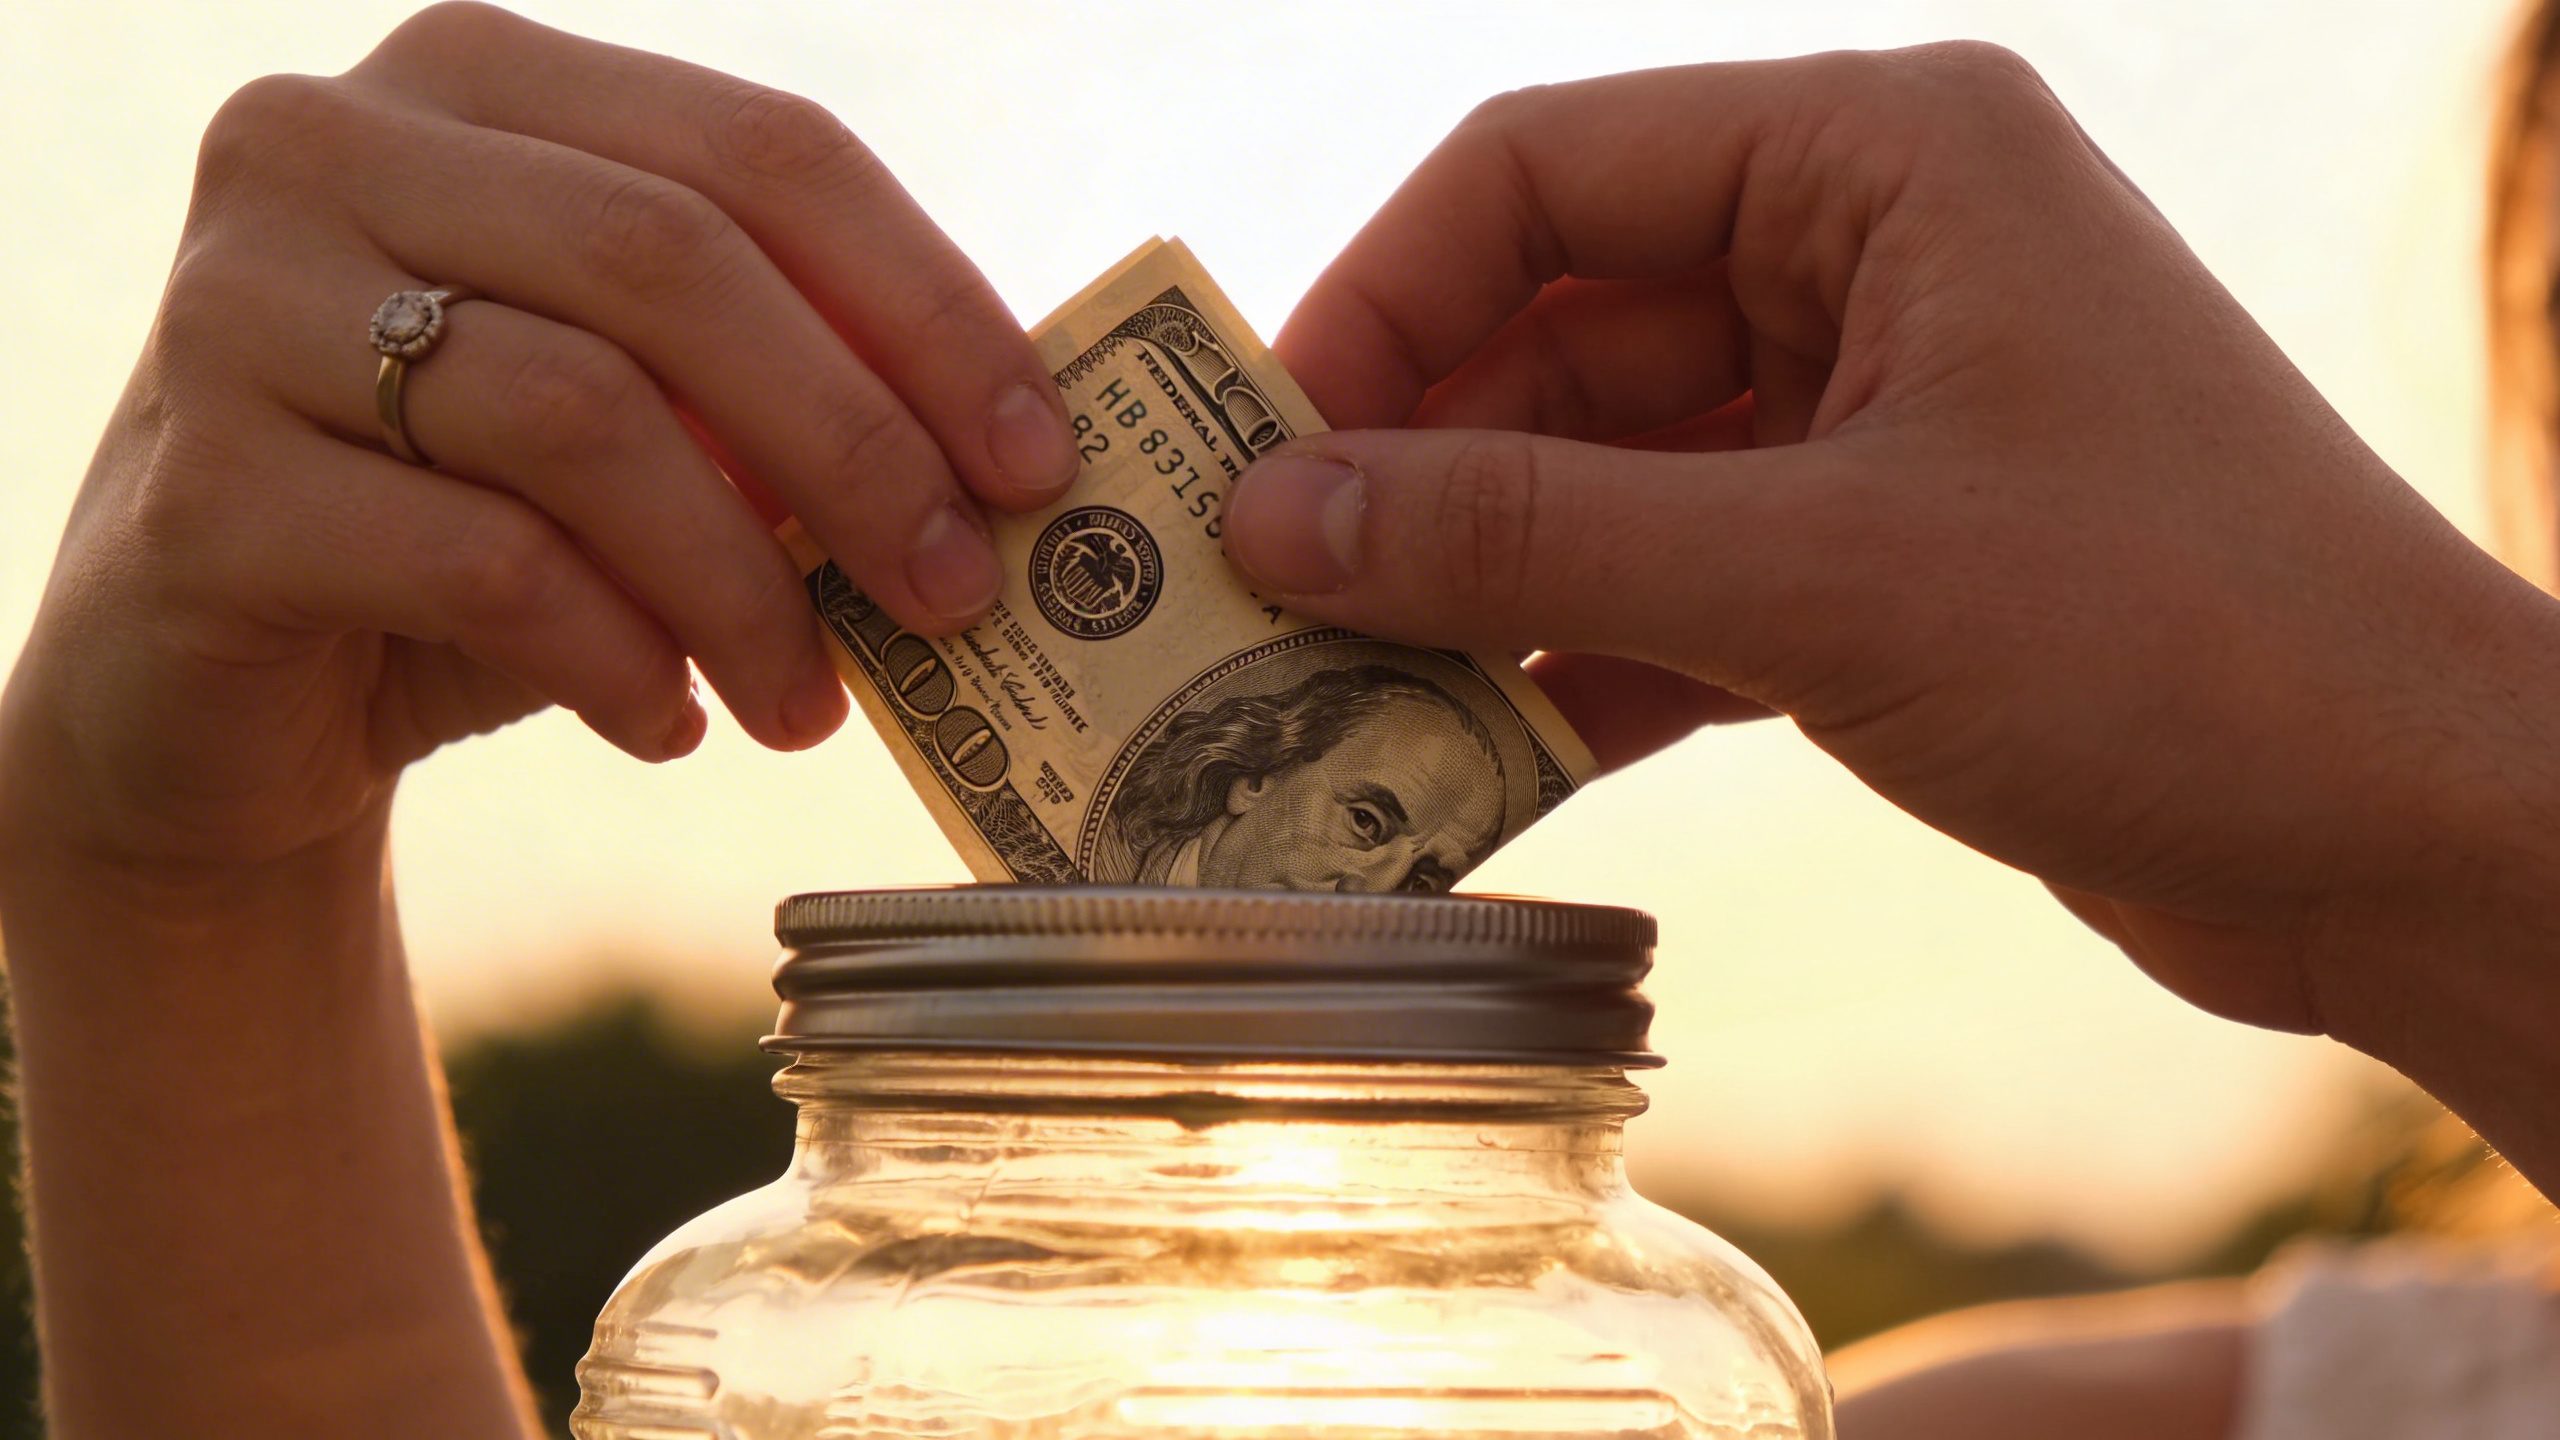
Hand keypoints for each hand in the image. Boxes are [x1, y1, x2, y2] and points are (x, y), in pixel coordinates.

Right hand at [0, 2, 1077, 883]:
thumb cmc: (475, 527)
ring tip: (808, 707)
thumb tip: (1018, 451)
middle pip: (674, 262)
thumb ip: (788, 388)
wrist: (215, 683)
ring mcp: (238, 302)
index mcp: (478, 83)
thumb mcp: (645, 423)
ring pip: (580, 415)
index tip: (1040, 461)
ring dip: (744, 586)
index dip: (928, 305)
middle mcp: (333, 143)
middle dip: (856, 444)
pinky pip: (481, 563)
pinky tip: (671, 725)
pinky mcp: (209, 487)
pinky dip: (615, 659)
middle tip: (960, 593)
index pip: (762, 150)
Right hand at [1230, 48, 2559, 1045]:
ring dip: (1486, 583)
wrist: (2411, 835)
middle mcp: (1871, 255)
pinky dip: (1585, 659)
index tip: (1253, 448)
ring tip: (1339, 692)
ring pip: (1608, 469)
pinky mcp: (1885, 557)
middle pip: (1560, 327)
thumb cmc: (2174, 646)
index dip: (1378, 300)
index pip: (1546, 172)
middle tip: (1264, 601)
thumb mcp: (1816, 578)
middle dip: (1419, 471)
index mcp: (1877, 159)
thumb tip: (1279, 516)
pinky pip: (1676, 577)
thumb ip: (1532, 538)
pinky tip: (1487, 749)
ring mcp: (1878, 410)